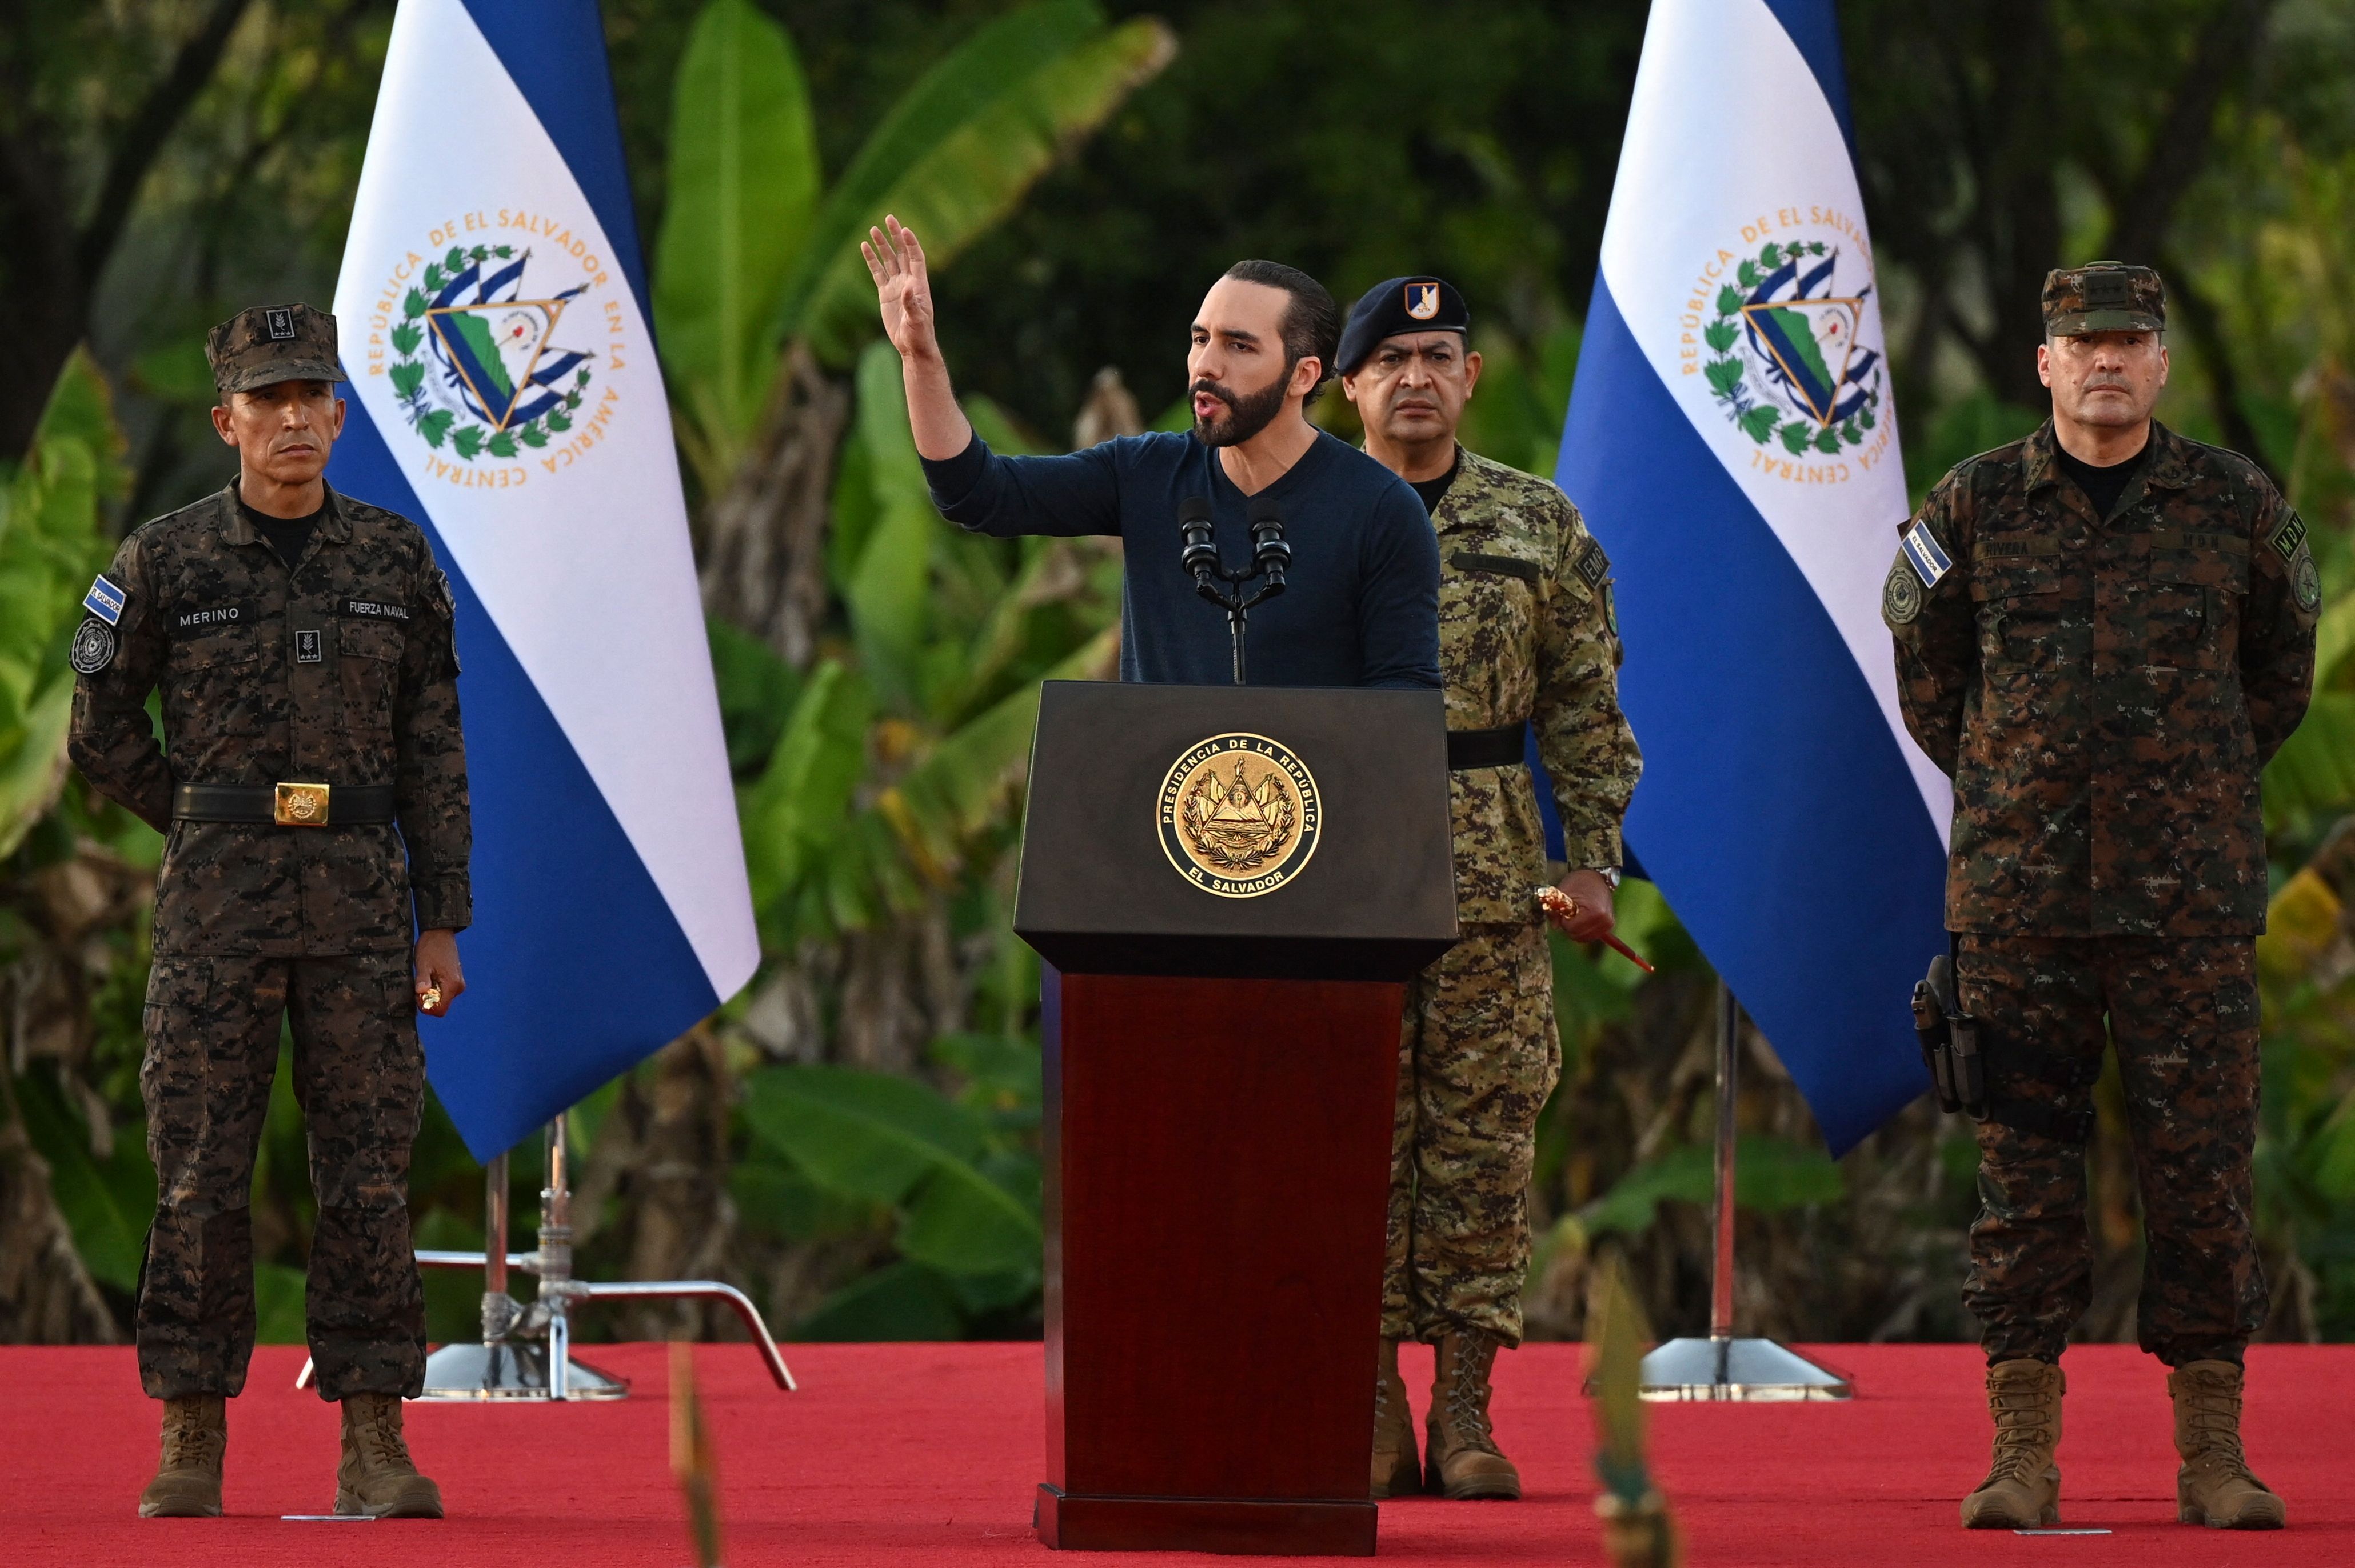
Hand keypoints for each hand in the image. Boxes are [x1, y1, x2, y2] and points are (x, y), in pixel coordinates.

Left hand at [414, 928, 463, 1016]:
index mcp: (452, 984)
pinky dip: (435, 988)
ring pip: (442, 998)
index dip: (426, 1007)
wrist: (440, 933)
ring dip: (431, 993)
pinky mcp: (456, 979)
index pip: (440, 1010)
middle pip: (441, 1005)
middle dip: (428, 1000)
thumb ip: (422, 979)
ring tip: (425, 978)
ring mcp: (458, 983)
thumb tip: (421, 992)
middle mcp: (458, 986)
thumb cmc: (431, 947)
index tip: (418, 996)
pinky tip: (430, 976)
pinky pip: (444, 991)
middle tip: (419, 986)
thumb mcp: (423, 964)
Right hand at [862, 215, 938, 361]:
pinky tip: (864, 247)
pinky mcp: (885, 293)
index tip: (904, 230)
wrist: (911, 345)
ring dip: (881, 245)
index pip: (915, 257)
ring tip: (873, 229)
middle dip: (895, 236)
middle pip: (901, 253)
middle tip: (889, 218)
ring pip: (888, 260)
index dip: (911, 244)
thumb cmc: (919, 334)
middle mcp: (908, 281)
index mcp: (919, 284)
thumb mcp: (917, 319)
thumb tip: (907, 285)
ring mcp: (896, 286)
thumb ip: (911, 303)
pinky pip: (877, 272)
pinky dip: (871, 260)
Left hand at [1546, 870, 1616, 943]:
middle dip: (1570, 926)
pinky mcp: (1609, 925)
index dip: (1564, 920)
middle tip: (1571, 912)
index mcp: (1595, 912)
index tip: (1565, 909)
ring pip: (1584, 937)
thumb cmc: (1579, 882)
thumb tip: (1555, 926)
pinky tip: (1583, 918)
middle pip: (1578, 935)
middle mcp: (1605, 920)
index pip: (1571, 928)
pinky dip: (1583, 930)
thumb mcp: (1563, 892)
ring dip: (1577, 928)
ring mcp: (1608, 924)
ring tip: (1578, 913)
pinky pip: (1590, 935)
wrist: (1596, 877)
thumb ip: (1555, 910)